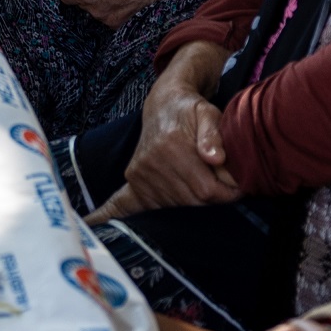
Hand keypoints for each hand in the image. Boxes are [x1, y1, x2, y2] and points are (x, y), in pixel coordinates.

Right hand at [108, 43, 236, 214]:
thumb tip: (215, 158)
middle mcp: (152, 162)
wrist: (163, 104)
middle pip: (192, 201)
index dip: (227, 193)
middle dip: (211, 197)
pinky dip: (110, 215)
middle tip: (221, 183)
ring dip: (191, 201)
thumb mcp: (208, 112)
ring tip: (198, 180)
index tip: (238, 188)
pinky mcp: (133, 178)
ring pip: (175, 206)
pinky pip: (124, 203)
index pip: (207, 191)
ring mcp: (140, 172)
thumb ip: (214, 134)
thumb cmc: (191, 110)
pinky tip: (92, 225)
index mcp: (172, 147)